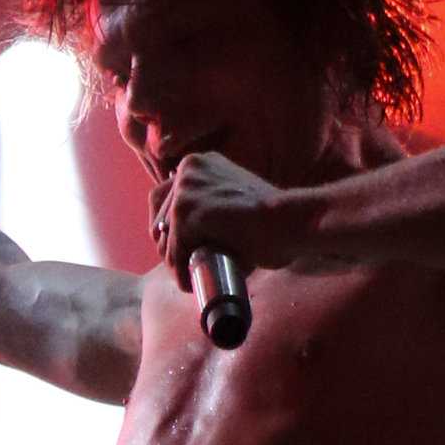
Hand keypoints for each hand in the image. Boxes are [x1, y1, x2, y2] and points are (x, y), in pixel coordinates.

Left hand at [152, 147, 292, 275]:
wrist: (287, 221)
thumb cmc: (268, 220)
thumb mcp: (231, 202)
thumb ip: (208, 206)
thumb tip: (177, 236)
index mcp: (199, 163)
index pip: (162, 196)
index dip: (164, 226)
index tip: (173, 248)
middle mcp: (188, 168)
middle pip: (158, 215)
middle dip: (166, 245)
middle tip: (180, 268)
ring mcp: (185, 188)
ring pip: (165, 235)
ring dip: (173, 261)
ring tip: (187, 278)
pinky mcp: (187, 210)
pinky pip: (173, 249)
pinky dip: (179, 269)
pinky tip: (188, 282)